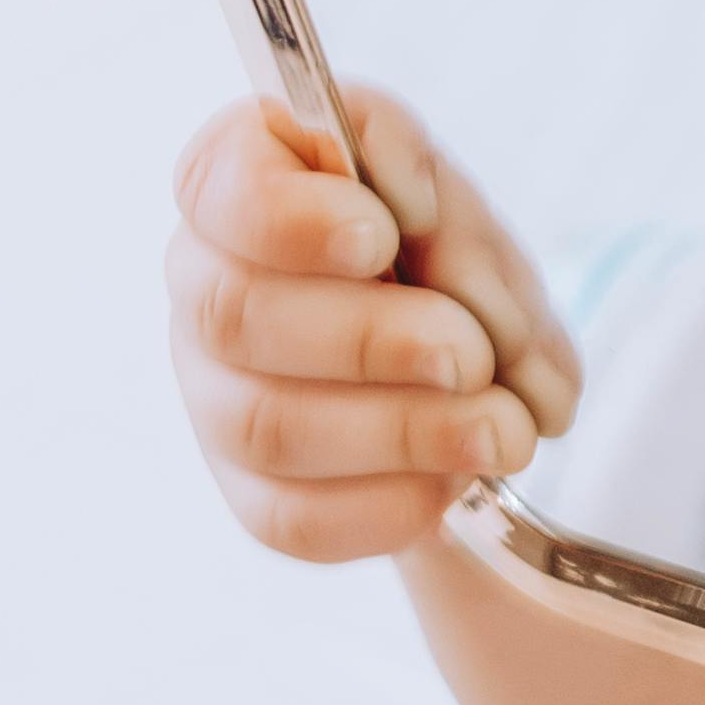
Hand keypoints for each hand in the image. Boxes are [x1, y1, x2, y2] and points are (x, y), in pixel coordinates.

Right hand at [166, 88, 582, 566]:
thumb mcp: (456, 203)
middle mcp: (203, 288)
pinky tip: (457, 481)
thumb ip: (430, 186)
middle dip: (371, 341)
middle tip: (470, 356)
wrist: (478, 375)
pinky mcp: (252, 491)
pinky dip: (394, 504)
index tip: (380, 237)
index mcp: (237, 188)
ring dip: (403, 432)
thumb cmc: (445, 261)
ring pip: (267, 427)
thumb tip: (412, 205)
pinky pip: (296, 519)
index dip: (292, 220)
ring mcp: (215, 397)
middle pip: (236, 317)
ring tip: (501, 430)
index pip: (216, 189)